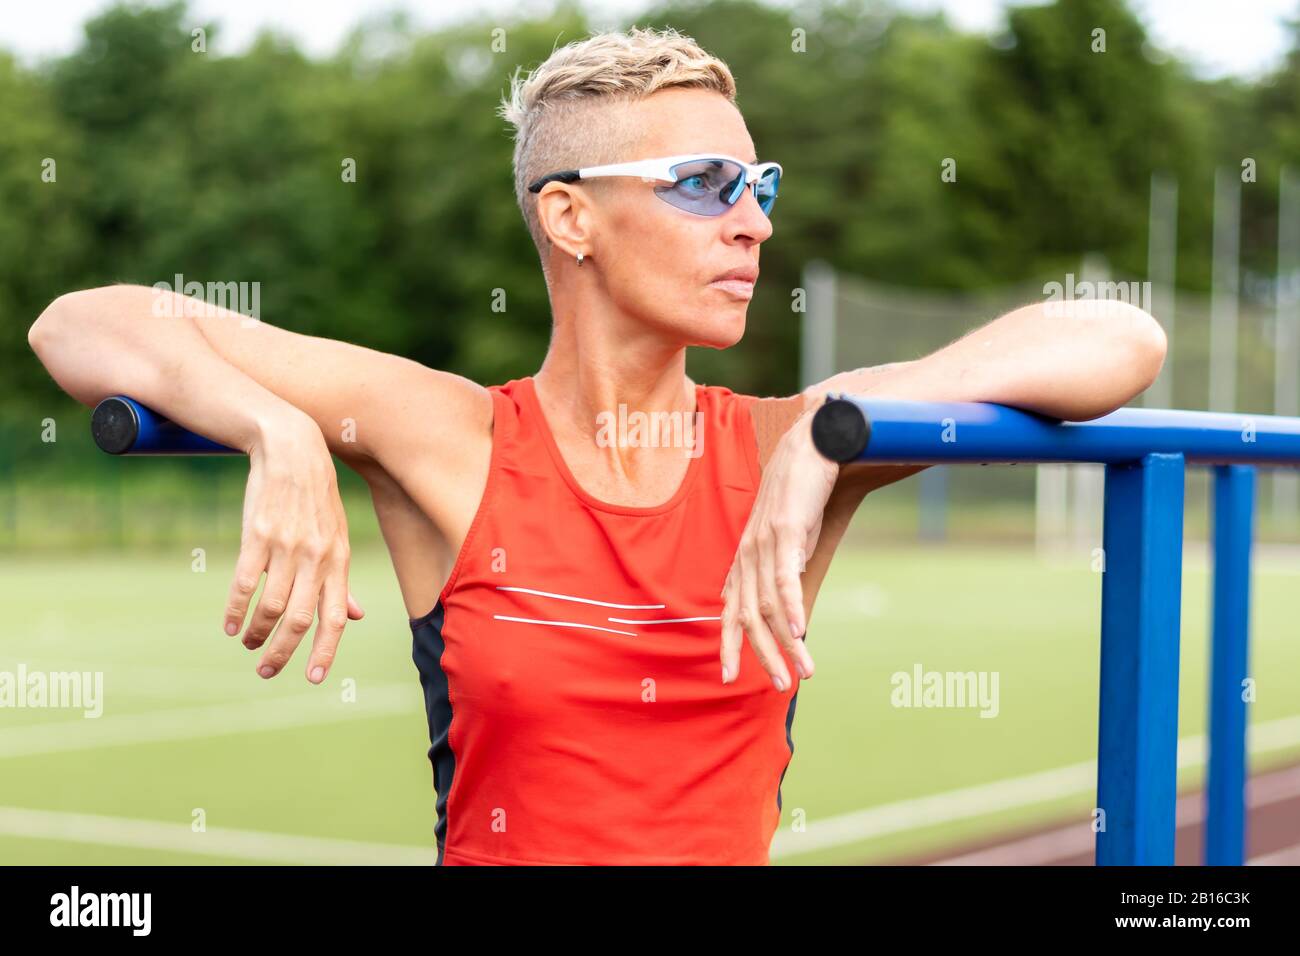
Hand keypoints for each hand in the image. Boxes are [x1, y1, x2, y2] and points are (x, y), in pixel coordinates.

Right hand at [223, 411, 362, 682]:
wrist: (291, 448)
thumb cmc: (316, 498)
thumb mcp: (338, 536)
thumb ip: (341, 579)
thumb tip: (355, 616)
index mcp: (339, 561)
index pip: (336, 617)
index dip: (327, 650)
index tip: (314, 679)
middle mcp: (316, 557)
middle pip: (302, 619)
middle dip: (284, 652)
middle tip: (267, 671)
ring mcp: (286, 547)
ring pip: (271, 606)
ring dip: (257, 632)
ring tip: (248, 643)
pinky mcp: (257, 535)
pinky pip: (244, 582)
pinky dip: (236, 609)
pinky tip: (230, 624)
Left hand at [721, 410, 837, 690]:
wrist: (812, 446)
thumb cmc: (802, 495)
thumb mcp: (788, 539)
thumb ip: (783, 570)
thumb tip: (788, 606)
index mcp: (745, 558)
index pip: (731, 609)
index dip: (728, 644)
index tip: (729, 677)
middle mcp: (748, 554)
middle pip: (749, 616)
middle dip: (762, 655)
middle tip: (779, 687)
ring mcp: (765, 543)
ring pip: (769, 604)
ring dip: (787, 642)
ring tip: (804, 671)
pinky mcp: (786, 530)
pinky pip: (786, 577)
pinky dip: (791, 606)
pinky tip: (801, 630)